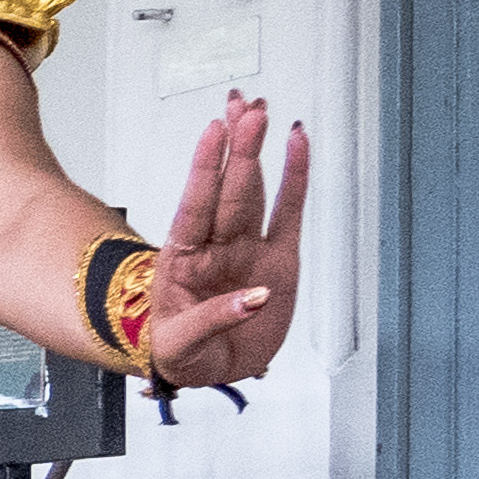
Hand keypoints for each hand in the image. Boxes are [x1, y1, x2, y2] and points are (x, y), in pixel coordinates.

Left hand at [145, 93, 311, 387]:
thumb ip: (211, 321)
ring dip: (256, 151)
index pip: (194, 206)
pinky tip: (297, 144)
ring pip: (254, 191)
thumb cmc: (182, 352)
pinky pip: (289, 212)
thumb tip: (253, 298)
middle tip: (246, 108)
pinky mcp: (279, 259)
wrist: (209, 369)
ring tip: (259, 111)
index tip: (213, 132)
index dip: (205, 169)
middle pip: (228, 189)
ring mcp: (247, 248)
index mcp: (183, 261)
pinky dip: (295, 178)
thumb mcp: (180, 347)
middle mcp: (216, 246)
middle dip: (238, 148)